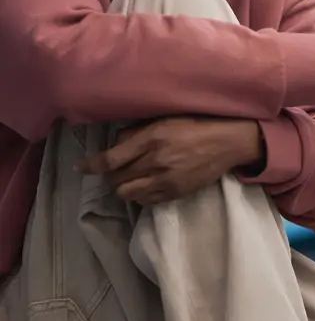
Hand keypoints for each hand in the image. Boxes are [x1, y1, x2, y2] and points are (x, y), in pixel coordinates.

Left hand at [78, 117, 262, 205]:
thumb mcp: (164, 119)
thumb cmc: (195, 126)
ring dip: (122, 188)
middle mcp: (155, 161)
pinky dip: (139, 196)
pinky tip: (143, 187)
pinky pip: (146, 201)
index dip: (91, 166)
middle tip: (111, 172)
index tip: (81, 168)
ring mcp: (166, 180)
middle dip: (108, 177)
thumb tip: (116, 143)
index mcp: (151, 139)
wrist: (228, 143)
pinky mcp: (176, 192)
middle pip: (116, 179)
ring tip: (126, 181)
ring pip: (128, 194)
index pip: (110, 159)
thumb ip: (137, 131)